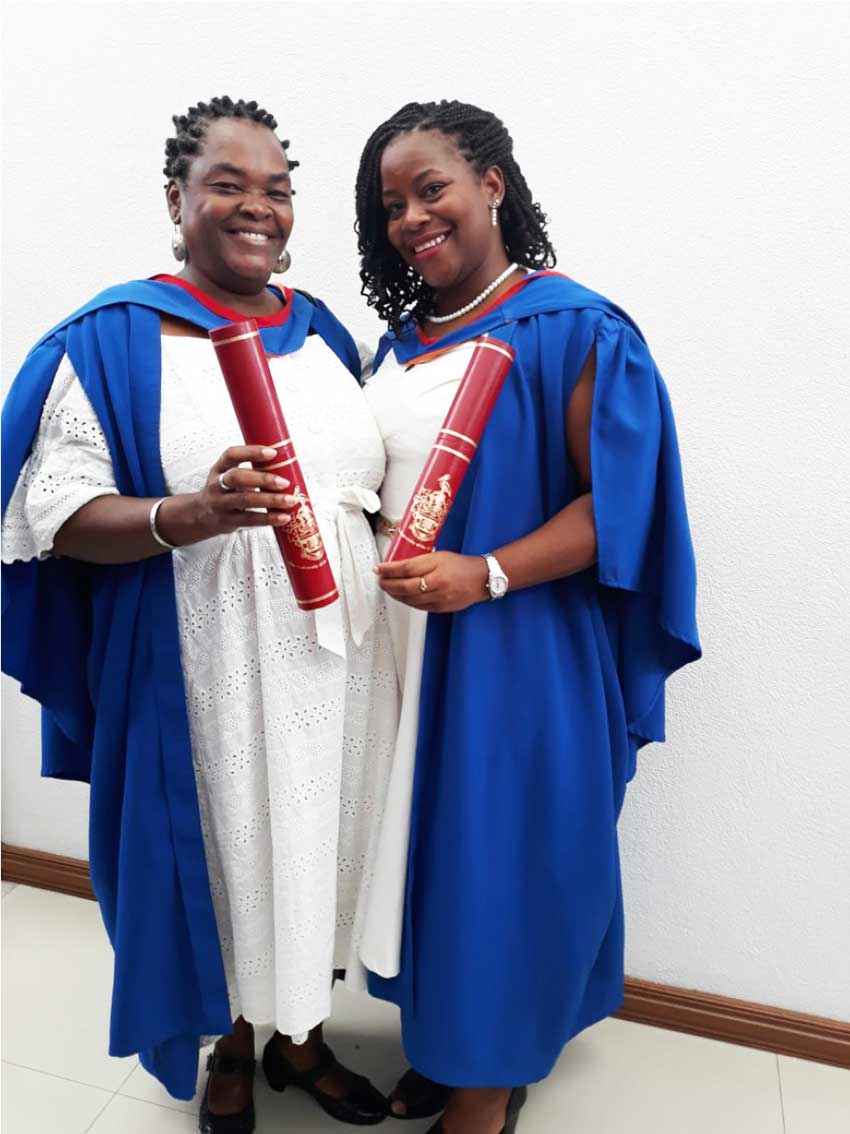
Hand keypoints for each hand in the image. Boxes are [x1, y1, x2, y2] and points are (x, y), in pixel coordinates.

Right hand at [157, 445, 299, 544]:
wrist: (201, 515)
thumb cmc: (224, 492)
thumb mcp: (229, 476)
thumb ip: (251, 471)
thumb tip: (287, 468)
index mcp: (219, 468)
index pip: (231, 455)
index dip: (251, 452)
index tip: (272, 452)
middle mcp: (217, 485)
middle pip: (237, 478)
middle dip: (263, 479)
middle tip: (284, 482)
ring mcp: (220, 504)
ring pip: (244, 500)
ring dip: (270, 500)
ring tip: (289, 500)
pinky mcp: (228, 521)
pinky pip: (249, 520)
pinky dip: (269, 519)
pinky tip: (283, 517)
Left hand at [374, 551, 488, 612]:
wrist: (482, 579)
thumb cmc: (462, 565)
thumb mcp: (439, 556)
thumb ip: (419, 562)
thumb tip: (398, 567)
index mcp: (437, 566)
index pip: (406, 568)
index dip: (389, 569)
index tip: (379, 569)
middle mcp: (438, 583)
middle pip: (405, 586)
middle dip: (388, 584)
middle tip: (380, 580)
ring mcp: (440, 598)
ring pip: (410, 599)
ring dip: (395, 594)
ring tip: (388, 588)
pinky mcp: (442, 608)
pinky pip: (419, 607)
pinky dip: (407, 602)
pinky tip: (402, 597)